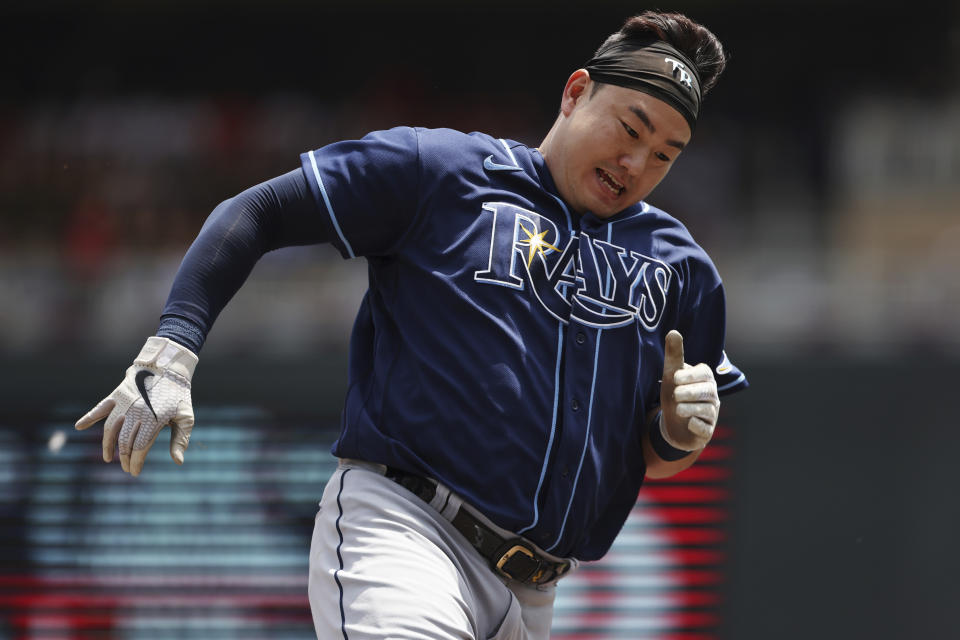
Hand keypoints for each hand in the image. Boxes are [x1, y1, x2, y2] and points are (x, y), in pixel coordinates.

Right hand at [75, 336, 197, 475]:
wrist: (167, 368)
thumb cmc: (179, 395)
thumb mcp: (186, 417)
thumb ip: (180, 439)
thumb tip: (178, 462)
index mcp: (154, 419)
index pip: (140, 447)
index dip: (135, 462)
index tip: (134, 473)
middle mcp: (137, 412)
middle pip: (125, 441)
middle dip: (124, 458)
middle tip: (126, 468)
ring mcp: (125, 403)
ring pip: (111, 429)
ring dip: (107, 445)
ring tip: (107, 457)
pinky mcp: (117, 395)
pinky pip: (100, 408)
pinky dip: (89, 417)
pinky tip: (79, 426)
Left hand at [659, 330, 719, 450]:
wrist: (671, 424)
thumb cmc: (674, 395)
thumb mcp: (670, 375)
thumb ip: (674, 355)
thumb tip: (673, 332)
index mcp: (705, 379)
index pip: (704, 373)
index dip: (690, 376)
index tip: (674, 379)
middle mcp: (712, 395)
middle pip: (707, 391)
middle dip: (689, 393)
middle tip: (675, 395)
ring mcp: (711, 414)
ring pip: (706, 409)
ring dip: (690, 409)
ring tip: (678, 409)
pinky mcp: (706, 432)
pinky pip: (705, 429)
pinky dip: (696, 425)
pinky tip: (689, 423)